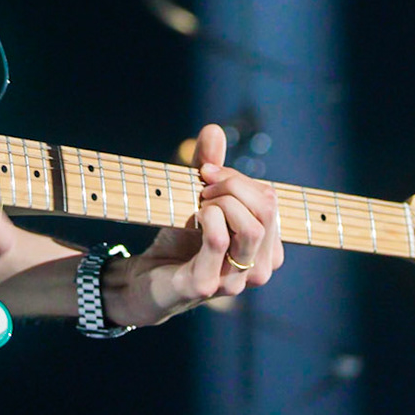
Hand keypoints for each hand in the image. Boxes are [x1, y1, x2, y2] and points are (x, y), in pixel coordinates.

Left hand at [103, 123, 283, 327]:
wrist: (145, 278)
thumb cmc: (179, 241)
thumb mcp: (197, 200)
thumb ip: (208, 167)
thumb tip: (214, 129)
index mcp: (265, 249)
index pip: (269, 200)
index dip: (240, 179)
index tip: (208, 174)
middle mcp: (258, 269)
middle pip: (267, 211)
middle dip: (234, 185)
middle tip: (203, 185)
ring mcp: (233, 281)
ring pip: (251, 228)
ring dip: (222, 202)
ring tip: (199, 202)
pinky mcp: (204, 285)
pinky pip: (218, 241)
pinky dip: (207, 217)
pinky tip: (194, 215)